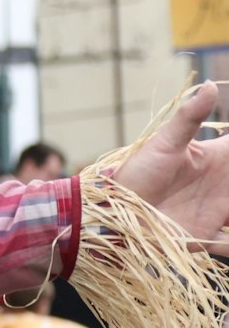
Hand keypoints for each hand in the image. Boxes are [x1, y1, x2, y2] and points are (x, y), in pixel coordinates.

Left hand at [110, 81, 228, 252]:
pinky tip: (224, 241)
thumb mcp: (164, 144)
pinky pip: (227, 243)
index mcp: (216, 158)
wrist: (109, 212)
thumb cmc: (134, 173)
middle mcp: (221, 185)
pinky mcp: (204, 236)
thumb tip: (212, 85)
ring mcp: (215, 211)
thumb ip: (188, 118)